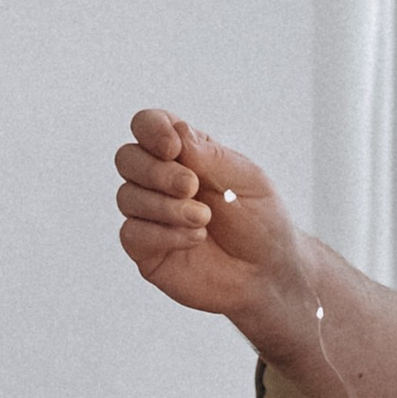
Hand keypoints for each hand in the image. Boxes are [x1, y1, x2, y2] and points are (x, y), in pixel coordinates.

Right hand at [114, 109, 302, 334]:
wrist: (269, 272)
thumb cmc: (261, 221)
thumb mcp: (245, 179)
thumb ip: (208, 156)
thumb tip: (176, 128)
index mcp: (184, 153)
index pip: (148, 126)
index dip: (151, 129)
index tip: (173, 148)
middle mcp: (159, 181)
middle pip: (127, 158)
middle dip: (157, 172)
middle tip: (192, 187)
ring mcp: (149, 215)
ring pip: (127, 197)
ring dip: (166, 206)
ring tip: (203, 218)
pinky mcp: (146, 250)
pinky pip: (132, 233)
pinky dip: (163, 234)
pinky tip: (195, 238)